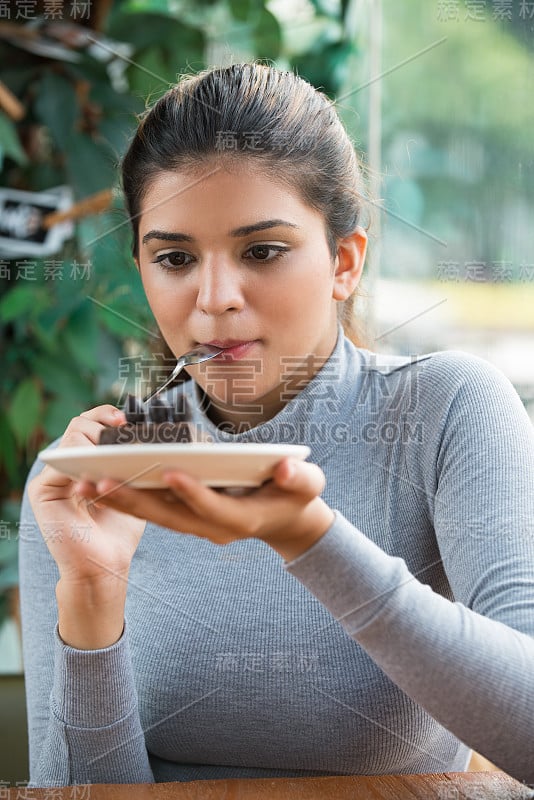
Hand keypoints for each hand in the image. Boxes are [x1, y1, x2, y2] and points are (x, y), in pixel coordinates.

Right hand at [28, 405, 146, 647]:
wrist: (104, 568)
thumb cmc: (121, 532)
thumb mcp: (132, 490)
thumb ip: (133, 464)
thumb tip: (154, 433)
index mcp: (84, 462)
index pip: (91, 424)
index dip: (106, 414)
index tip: (127, 419)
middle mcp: (65, 466)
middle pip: (79, 424)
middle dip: (101, 420)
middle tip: (122, 428)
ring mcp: (51, 477)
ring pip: (71, 437)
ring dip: (95, 438)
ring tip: (114, 449)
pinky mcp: (42, 491)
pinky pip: (62, 462)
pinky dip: (83, 459)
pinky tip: (101, 467)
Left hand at [75, 457, 334, 561]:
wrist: (287, 518)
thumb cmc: (298, 495)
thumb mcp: (308, 484)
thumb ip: (299, 478)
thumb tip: (286, 469)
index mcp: (243, 518)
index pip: (213, 507)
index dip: (193, 492)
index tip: (170, 471)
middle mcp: (215, 527)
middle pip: (171, 516)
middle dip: (137, 501)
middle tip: (102, 483)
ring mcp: (199, 525)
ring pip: (157, 515)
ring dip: (123, 501)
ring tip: (89, 483)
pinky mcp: (188, 517)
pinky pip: (154, 510)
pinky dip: (129, 499)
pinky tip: (102, 483)